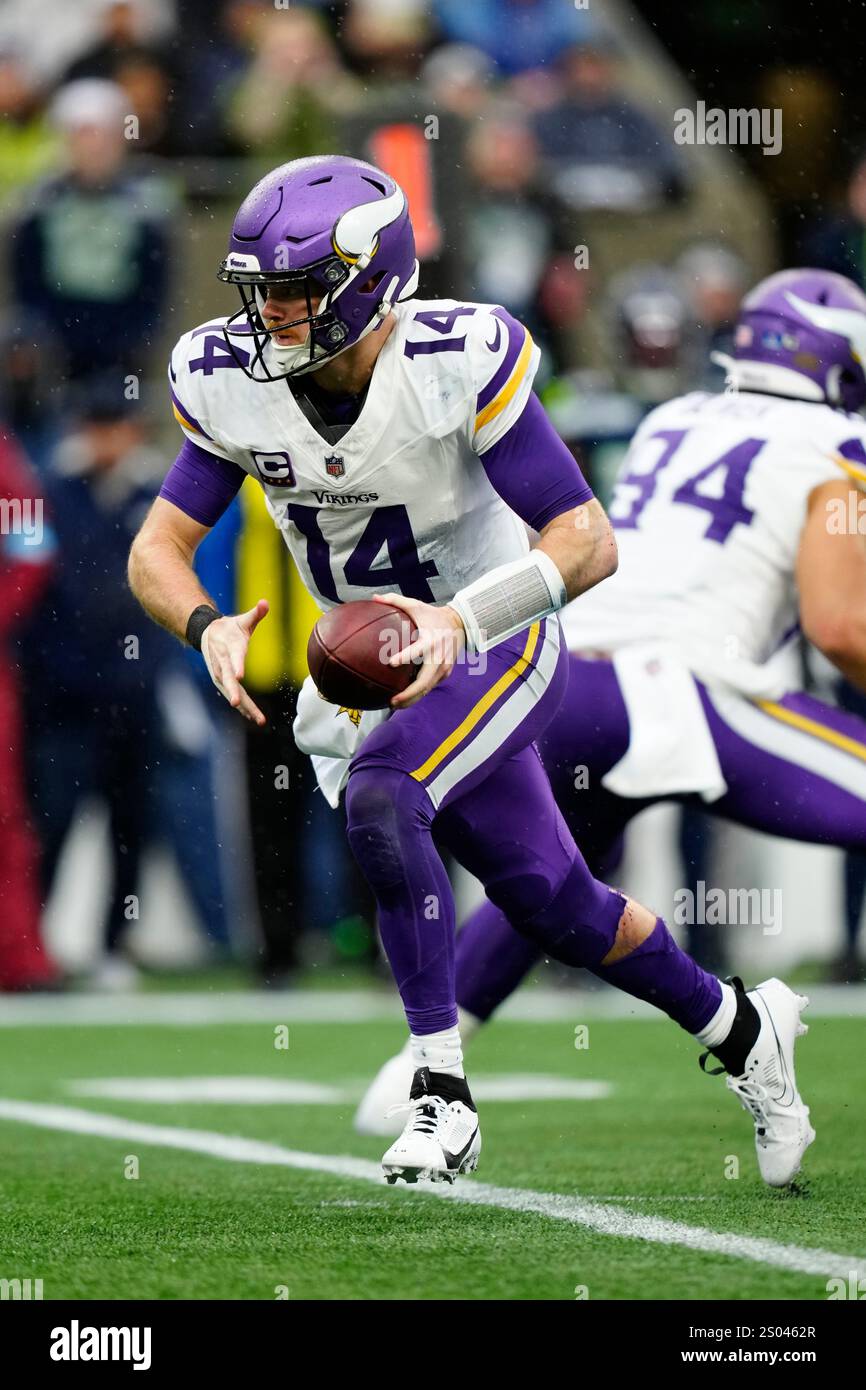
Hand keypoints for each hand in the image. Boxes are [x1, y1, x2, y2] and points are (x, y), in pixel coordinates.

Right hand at [200, 599, 269, 724]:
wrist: (207, 634)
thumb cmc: (229, 628)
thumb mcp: (242, 620)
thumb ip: (255, 614)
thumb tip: (266, 602)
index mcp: (230, 647)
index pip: (234, 657)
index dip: (237, 666)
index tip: (240, 676)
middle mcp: (223, 663)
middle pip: (229, 679)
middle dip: (233, 692)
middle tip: (236, 704)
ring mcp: (221, 674)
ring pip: (232, 691)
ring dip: (244, 706)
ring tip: (258, 718)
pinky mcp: (223, 681)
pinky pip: (234, 694)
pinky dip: (243, 707)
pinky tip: (253, 717)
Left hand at [373, 592, 464, 707]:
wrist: (460, 624)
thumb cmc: (433, 615)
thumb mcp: (416, 605)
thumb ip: (395, 601)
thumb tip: (375, 598)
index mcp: (430, 640)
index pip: (418, 650)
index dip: (406, 656)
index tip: (390, 662)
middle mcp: (439, 657)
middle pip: (424, 682)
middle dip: (409, 694)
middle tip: (392, 700)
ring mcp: (444, 668)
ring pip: (427, 689)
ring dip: (412, 699)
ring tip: (394, 704)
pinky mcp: (445, 674)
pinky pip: (430, 686)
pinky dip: (418, 694)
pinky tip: (404, 699)